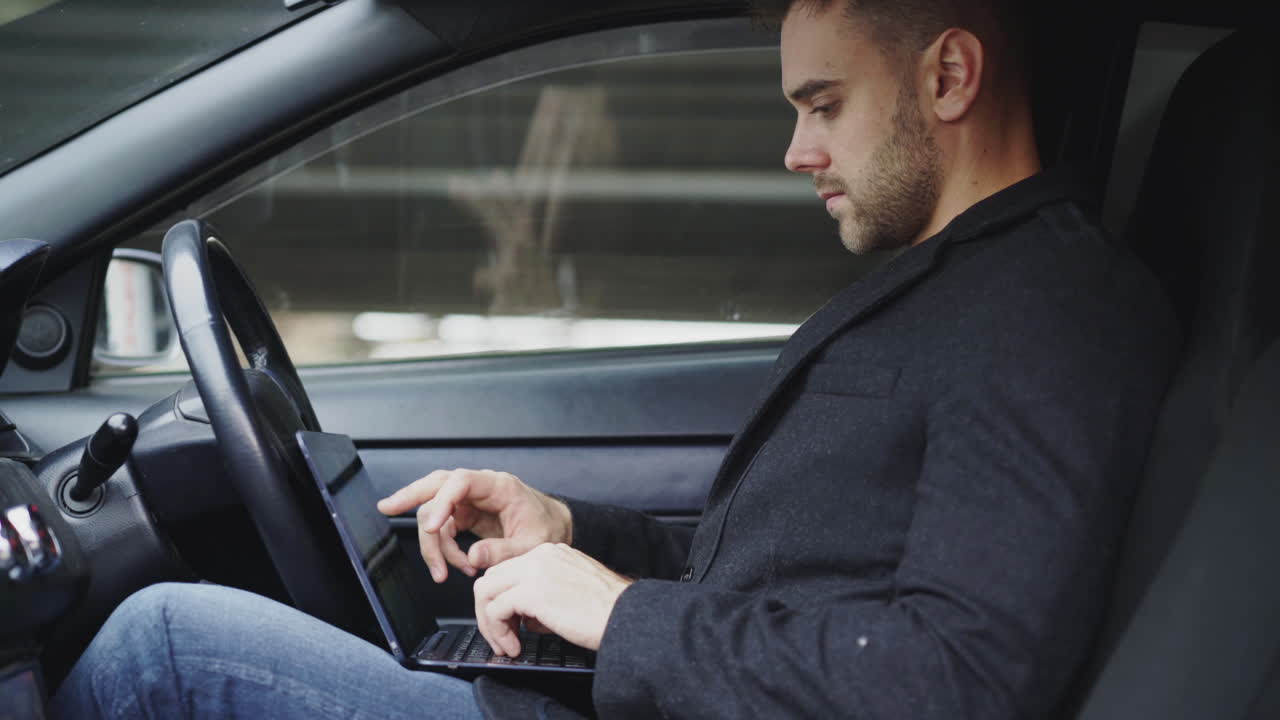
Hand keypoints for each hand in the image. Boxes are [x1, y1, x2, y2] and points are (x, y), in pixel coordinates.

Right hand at [376, 469, 571, 582]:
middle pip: (437, 484)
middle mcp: (480, 489)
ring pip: (435, 512)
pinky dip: (443, 550)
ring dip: (434, 545)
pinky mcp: (465, 515)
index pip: (460, 482)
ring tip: (447, 572)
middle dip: (410, 496)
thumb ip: (504, 551)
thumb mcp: (533, 545)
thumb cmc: (547, 529)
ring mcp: (470, 501)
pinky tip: (457, 566)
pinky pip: (442, 529)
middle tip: (387, 508)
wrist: (553, 528)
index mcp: (499, 486)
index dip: (442, 501)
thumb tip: (474, 556)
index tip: (433, 527)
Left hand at [474, 542, 632, 654]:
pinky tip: (515, 646)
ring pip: (486, 591)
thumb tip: (523, 617)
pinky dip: (499, 632)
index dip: (502, 599)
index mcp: (551, 553)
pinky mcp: (532, 592)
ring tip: (506, 644)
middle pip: (491, 578)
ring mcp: (534, 571)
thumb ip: (544, 594)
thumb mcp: (572, 590)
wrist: (627, 616)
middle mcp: (540, 555)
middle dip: (489, 611)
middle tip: (502, 636)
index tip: (511, 624)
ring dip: (490, 623)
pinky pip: (495, 610)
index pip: (508, 570)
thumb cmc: (608, 611)